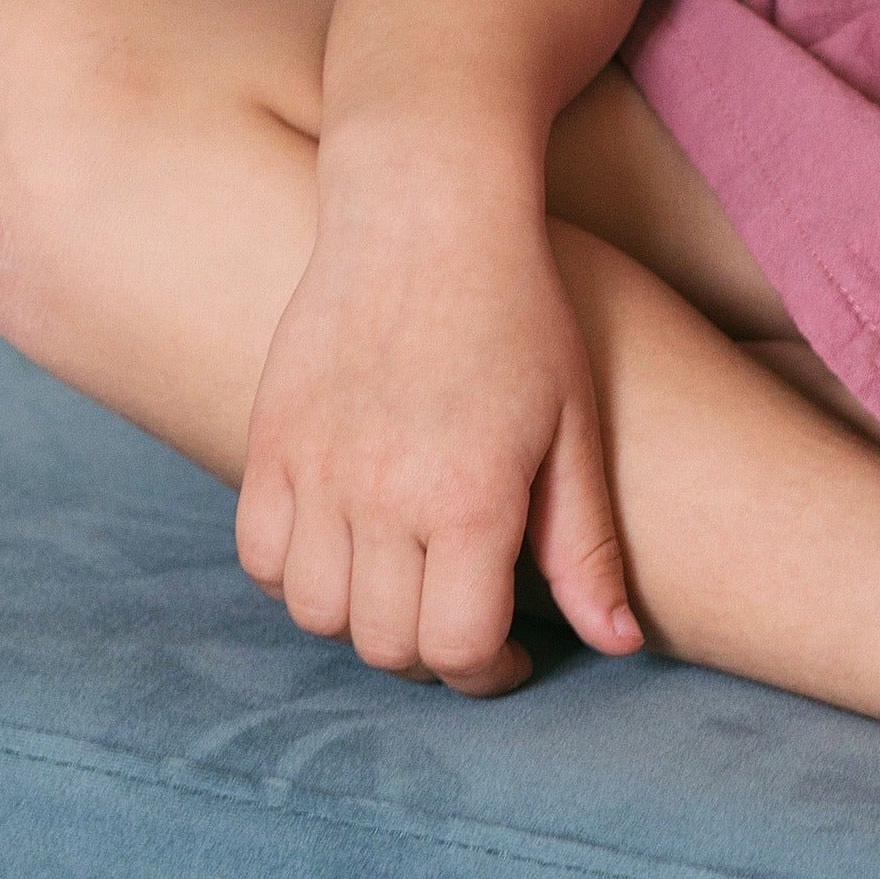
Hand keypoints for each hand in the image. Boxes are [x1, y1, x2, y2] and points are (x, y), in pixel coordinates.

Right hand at [235, 165, 638, 695]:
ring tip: (405, 578)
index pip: (456, 649)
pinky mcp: (270, 438)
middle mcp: (384, 493)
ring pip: (316, 613)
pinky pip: (261, 556)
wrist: (427, 206)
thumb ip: (585, 545)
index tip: (506, 653)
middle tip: (460, 613)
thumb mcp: (575, 421)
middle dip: (431, 650)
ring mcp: (316, 466)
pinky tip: (345, 540)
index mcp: (471, 496)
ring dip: (362, 616)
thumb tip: (618, 645)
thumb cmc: (520, 308)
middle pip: (386, 644)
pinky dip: (297, 571)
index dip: (486, 673)